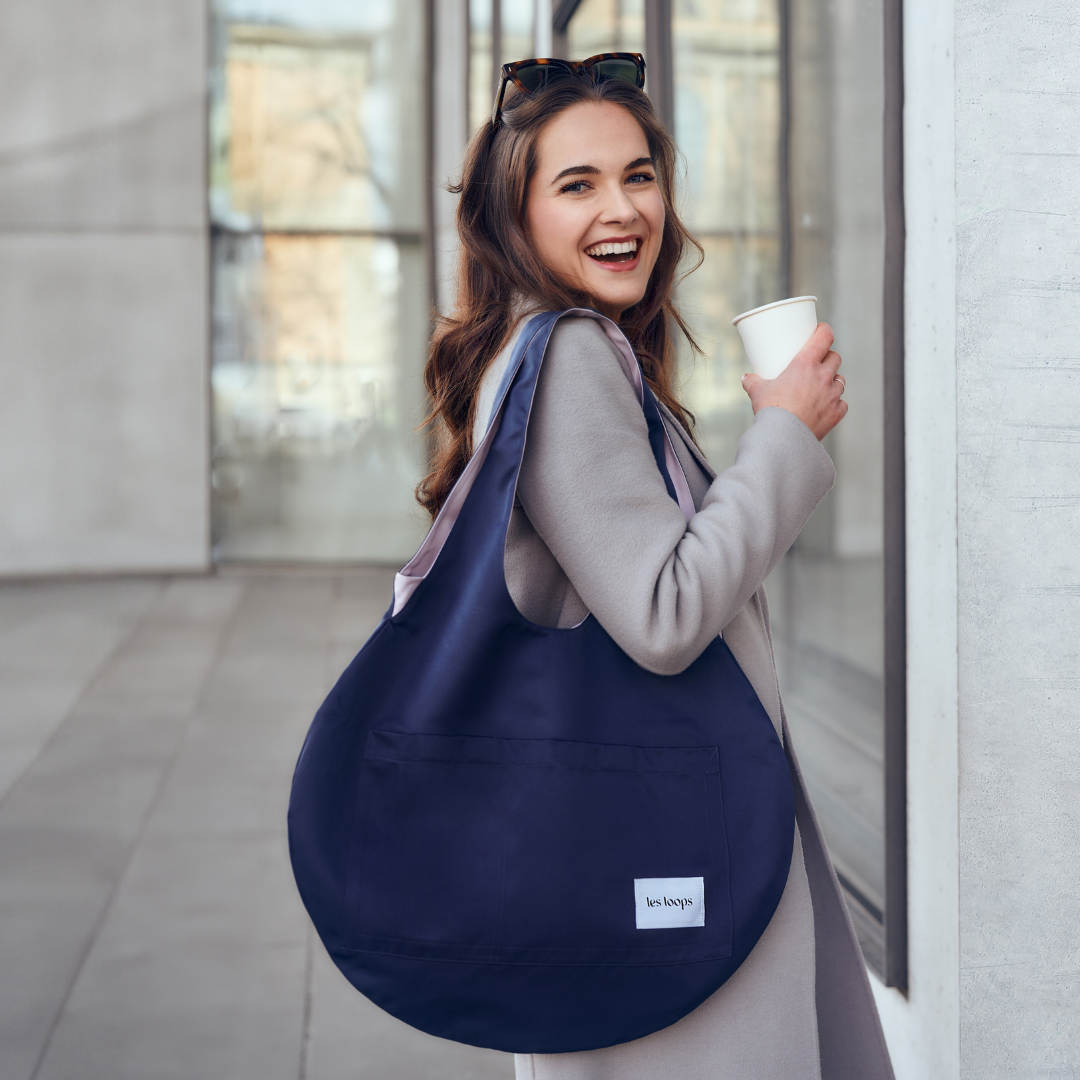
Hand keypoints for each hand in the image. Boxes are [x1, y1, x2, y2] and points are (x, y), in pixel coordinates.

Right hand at [741, 323, 847, 440]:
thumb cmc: (771, 411)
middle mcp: (823, 376)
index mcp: (805, 364)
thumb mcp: (757, 392)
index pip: (824, 337)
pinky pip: (842, 403)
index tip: (821, 330)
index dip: (824, 331)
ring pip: (840, 380)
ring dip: (833, 380)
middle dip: (829, 356)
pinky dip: (836, 403)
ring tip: (822, 385)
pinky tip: (827, 405)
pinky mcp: (836, 413)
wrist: (783, 438)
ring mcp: (832, 395)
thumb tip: (746, 378)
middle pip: (835, 357)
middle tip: (819, 361)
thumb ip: (753, 382)